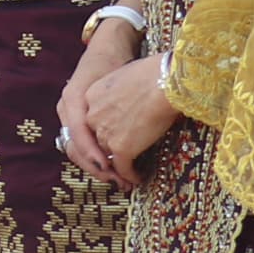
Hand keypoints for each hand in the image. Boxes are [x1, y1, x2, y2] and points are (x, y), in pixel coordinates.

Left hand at [74, 53, 180, 190]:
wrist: (164, 82)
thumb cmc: (153, 74)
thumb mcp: (123, 78)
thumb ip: (118, 94)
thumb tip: (130, 101)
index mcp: (89, 96)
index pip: (89, 122)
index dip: (99, 135)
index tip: (109, 143)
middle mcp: (90, 116)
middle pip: (94, 141)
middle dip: (104, 156)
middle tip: (115, 168)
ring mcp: (104, 132)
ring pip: (107, 157)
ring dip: (117, 169)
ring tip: (127, 177)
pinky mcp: (120, 147)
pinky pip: (122, 167)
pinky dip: (130, 176)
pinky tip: (139, 178)